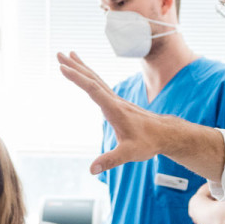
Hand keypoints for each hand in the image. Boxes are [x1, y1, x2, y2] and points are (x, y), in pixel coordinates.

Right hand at [57, 51, 162, 173]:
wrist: (165, 134)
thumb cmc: (148, 142)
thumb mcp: (129, 153)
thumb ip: (110, 161)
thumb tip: (92, 169)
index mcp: (115, 109)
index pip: (94, 89)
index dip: (78, 78)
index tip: (63, 67)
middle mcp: (115, 101)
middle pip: (93, 79)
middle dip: (75, 66)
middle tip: (59, 54)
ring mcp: (116, 100)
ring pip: (96, 79)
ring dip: (81, 67)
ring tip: (69, 55)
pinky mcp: (117, 103)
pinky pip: (100, 85)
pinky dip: (90, 76)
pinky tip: (85, 75)